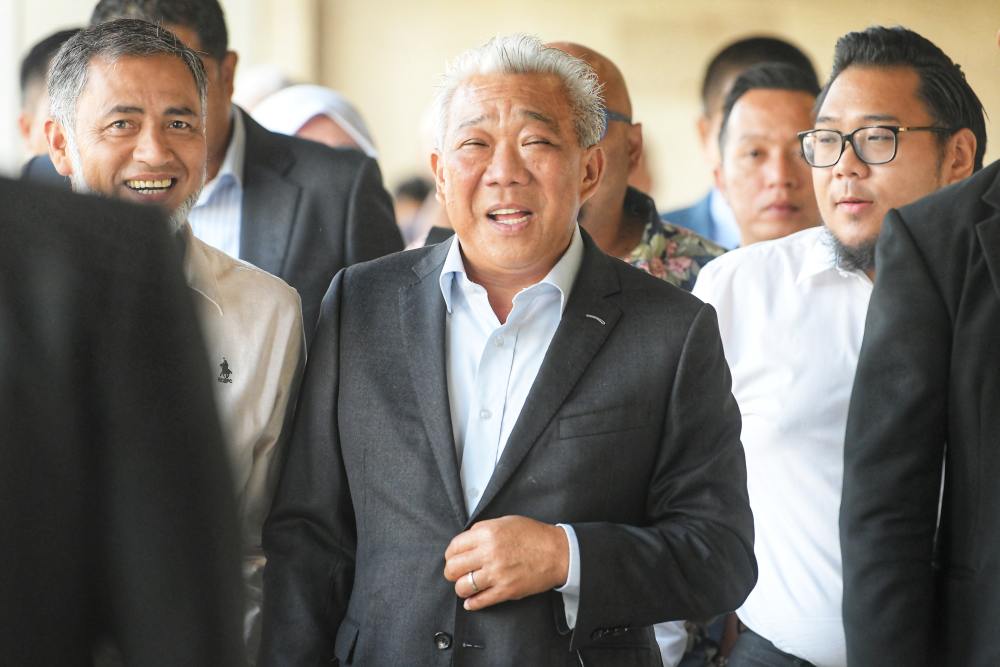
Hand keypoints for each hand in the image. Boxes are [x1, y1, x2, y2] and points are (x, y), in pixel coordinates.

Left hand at [443, 515, 568, 610]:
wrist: (557, 553)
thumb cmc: (533, 535)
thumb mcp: (505, 522)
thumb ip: (483, 530)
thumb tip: (465, 542)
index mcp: (487, 533)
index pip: (454, 547)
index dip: (450, 554)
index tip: (452, 558)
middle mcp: (489, 553)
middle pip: (453, 568)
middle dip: (451, 572)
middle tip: (456, 573)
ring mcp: (497, 574)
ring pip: (463, 587)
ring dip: (461, 588)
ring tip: (466, 587)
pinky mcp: (506, 590)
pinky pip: (480, 601)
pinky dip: (472, 604)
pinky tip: (471, 601)